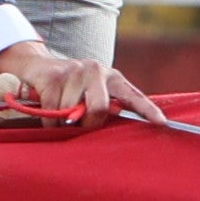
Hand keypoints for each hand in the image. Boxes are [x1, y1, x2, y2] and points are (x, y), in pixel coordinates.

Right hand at [0, 41, 160, 123]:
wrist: (37, 66)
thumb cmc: (70, 88)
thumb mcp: (92, 93)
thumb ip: (105, 108)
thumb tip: (115, 135)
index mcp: (113, 78)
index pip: (133, 96)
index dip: (148, 110)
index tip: (162, 123)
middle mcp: (97, 71)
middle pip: (100, 108)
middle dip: (88, 124)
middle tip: (79, 125)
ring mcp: (75, 71)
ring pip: (72, 112)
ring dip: (63, 122)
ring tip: (59, 113)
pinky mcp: (53, 76)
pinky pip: (53, 111)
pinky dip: (49, 120)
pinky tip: (47, 111)